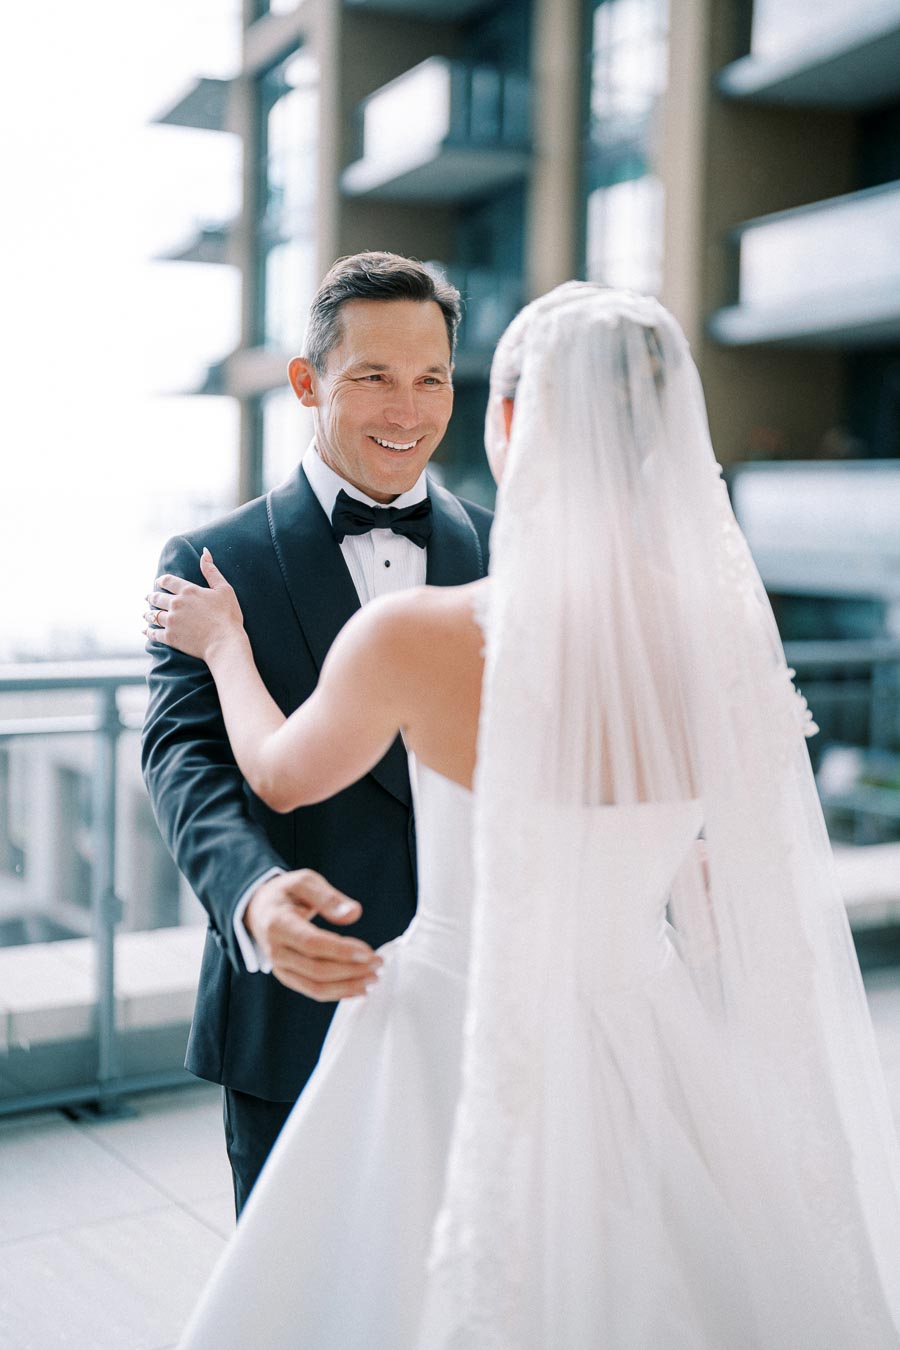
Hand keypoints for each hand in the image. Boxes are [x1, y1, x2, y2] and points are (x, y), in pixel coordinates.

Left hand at [144, 549, 243, 660]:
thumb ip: (211, 570)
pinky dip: (148, 631)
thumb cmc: (228, 616)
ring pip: (153, 615)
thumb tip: (205, 552)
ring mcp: (171, 621)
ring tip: (146, 614)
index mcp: (188, 590)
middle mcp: (176, 604)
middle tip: (148, 597)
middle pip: (157, 597)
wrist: (224, 642)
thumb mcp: (224, 589)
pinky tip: (145, 631)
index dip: (161, 581)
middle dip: (152, 597)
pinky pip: (154, 633)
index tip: (158, 583)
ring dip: (148, 614)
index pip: (167, 581)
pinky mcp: (170, 637)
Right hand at [245, 870, 382, 999]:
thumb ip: (328, 897)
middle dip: (351, 970)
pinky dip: (337, 993)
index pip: (312, 943)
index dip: (342, 950)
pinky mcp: (287, 976)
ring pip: (315, 986)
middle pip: (317, 969)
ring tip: (373, 978)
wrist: (259, 909)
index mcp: (278, 924)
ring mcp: (280, 967)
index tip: (368, 952)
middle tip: (378, 963)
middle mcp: (276, 950)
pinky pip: (312, 990)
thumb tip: (353, 913)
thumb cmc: (285, 893)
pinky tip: (358, 987)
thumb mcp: (304, 882)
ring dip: (347, 986)